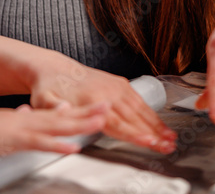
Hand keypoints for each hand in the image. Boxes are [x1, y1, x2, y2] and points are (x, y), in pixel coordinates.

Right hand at [0, 102, 108, 165]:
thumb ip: (10, 123)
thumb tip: (26, 115)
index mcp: (16, 118)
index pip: (50, 114)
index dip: (74, 111)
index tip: (93, 108)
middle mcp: (18, 120)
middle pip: (58, 116)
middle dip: (84, 113)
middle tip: (108, 107)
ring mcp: (13, 130)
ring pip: (53, 126)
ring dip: (78, 124)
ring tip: (100, 122)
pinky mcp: (6, 141)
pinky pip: (35, 143)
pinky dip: (55, 145)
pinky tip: (71, 147)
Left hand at [28, 59, 175, 152]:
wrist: (55, 68)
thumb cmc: (49, 88)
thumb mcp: (43, 100)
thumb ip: (53, 108)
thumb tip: (63, 109)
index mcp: (92, 98)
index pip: (117, 122)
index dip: (134, 133)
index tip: (148, 141)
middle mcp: (108, 91)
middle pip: (134, 118)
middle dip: (153, 134)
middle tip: (168, 147)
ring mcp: (116, 86)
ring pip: (141, 109)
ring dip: (157, 125)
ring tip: (171, 139)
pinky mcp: (120, 83)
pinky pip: (139, 101)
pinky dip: (152, 114)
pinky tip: (161, 125)